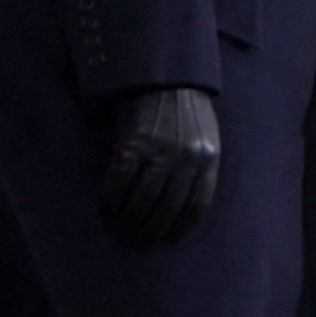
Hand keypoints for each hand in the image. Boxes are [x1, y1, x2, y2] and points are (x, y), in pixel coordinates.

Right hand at [98, 86, 222, 245]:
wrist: (162, 73)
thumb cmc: (184, 107)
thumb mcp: (204, 136)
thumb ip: (197, 166)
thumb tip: (180, 205)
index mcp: (208, 158)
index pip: (196, 206)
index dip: (180, 228)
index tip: (167, 241)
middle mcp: (186, 158)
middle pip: (167, 209)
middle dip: (150, 232)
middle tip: (137, 243)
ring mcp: (158, 151)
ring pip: (142, 201)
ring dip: (129, 223)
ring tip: (121, 233)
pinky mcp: (132, 143)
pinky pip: (120, 182)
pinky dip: (111, 201)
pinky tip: (106, 211)